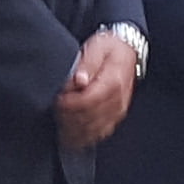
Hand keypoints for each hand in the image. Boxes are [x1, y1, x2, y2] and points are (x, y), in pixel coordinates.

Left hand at [55, 31, 139, 148]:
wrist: (127, 52)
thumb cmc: (110, 49)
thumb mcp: (97, 47)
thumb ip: (88, 63)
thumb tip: (79, 80)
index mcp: (113, 81)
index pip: (89, 100)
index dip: (70, 104)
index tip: (58, 100)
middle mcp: (118, 99)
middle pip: (90, 118)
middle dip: (69, 117)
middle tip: (55, 111)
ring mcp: (118, 110)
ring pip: (95, 129)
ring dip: (75, 130)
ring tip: (60, 123)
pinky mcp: (116, 117)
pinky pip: (101, 133)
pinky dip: (85, 136)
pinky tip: (72, 134)